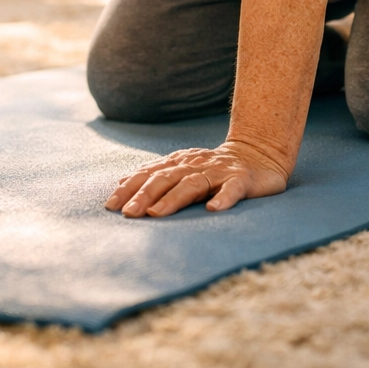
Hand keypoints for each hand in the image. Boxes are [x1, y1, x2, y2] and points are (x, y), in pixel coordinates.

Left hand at [105, 140, 289, 217]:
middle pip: (165, 178)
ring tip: (156, 213)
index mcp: (178, 163)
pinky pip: (232, 190)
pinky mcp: (242, 180)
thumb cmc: (213, 167)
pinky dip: (223, 199)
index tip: (111, 205)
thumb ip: (156, 174)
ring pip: (193, 184)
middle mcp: (195, 165)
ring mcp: (218, 172)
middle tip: (128, 214)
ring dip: (172, 199)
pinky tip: (213, 210)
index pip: (148, 174)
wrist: (258, 153)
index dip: (129, 188)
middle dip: (144, 195)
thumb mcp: (182, 168)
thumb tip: (122, 182)